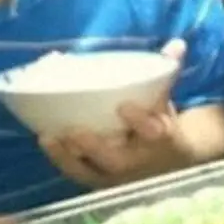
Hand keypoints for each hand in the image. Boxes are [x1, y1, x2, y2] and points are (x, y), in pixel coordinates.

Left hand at [40, 40, 187, 187]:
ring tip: (48, 137)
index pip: (154, 134)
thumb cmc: (161, 123)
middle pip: (117, 161)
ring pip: (93, 174)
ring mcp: (119, 177)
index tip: (124, 105)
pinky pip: (80, 175)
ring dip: (69, 158)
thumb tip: (177, 43)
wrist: (170, 161)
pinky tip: (47, 141)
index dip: (140, 122)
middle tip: (74, 131)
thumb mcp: (166, 100)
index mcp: (161, 140)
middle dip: (94, 147)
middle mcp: (140, 163)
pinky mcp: (101, 180)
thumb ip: (167, 72)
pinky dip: (62, 161)